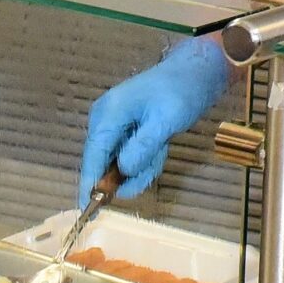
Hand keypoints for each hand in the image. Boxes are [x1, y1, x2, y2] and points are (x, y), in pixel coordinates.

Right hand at [77, 34, 231, 200]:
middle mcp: (105, 119)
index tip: (89, 210)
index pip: (94, 155)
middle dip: (131, 172)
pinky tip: (161, 145)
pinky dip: (146, 157)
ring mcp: (114, 124)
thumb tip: (123, 171)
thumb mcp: (166, 120)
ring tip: (163, 147)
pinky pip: (130, 155)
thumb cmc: (181, 91)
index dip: (90, 183)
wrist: (195, 72)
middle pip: (106, 162)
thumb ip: (143, 146)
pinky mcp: (126, 129)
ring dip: (143, 164)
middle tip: (155, 162)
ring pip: (120, 162)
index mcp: (109, 114)